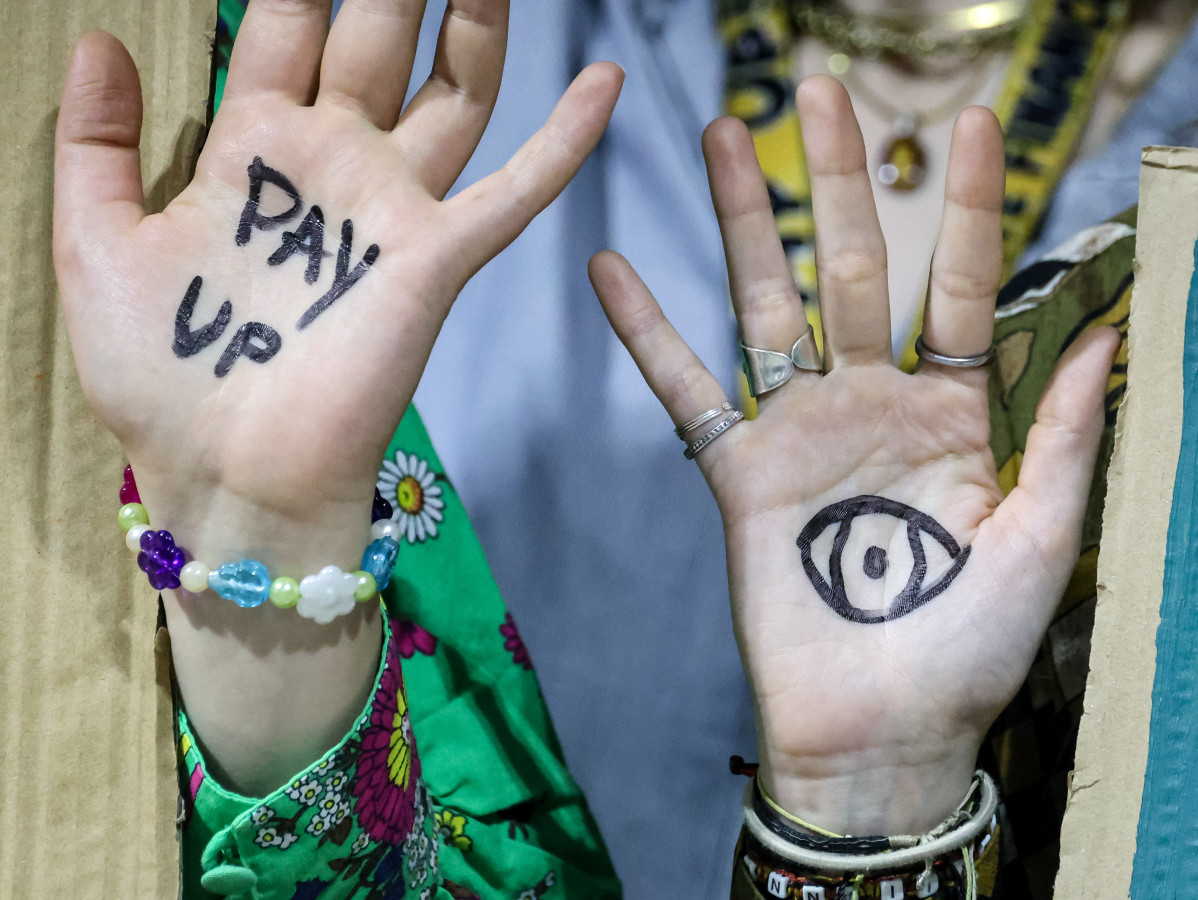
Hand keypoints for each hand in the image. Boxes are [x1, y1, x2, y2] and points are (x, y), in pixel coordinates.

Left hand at [55, 0, 621, 792]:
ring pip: (453, 90)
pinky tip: (607, 82)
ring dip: (475, 21)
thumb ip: (97, 143)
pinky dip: (564, 141)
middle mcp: (331, 162)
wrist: (229, 477)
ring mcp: (391, 207)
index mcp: (250, 149)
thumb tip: (99, 37)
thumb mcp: (97, 249)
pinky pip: (515, 191)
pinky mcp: (436, 260)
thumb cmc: (160, 377)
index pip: (278, 25)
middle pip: (375, 35)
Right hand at [590, 76, 1117, 834]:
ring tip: (719, 135)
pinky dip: (648, 335)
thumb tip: (1108, 326)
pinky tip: (614, 272)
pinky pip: (686, 392)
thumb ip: (1061, 429)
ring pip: (766, 305)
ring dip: (743, 222)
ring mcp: (801, 430)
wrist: (879, 731)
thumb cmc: (970, 648)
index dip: (969, 207)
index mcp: (955, 413)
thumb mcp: (1042, 534)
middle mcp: (874, 403)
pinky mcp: (739, 472)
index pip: (961, 287)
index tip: (972, 123)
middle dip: (843, 178)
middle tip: (824, 90)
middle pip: (855, 268)